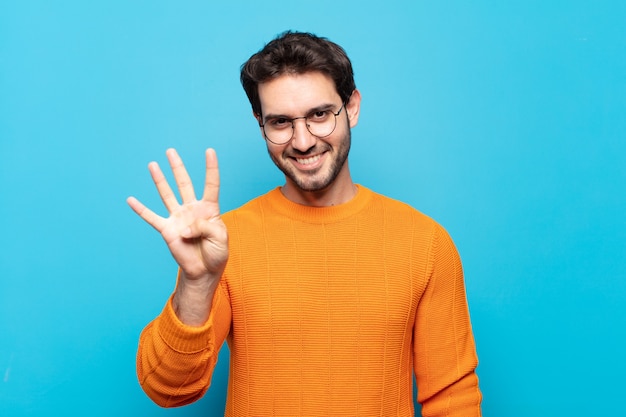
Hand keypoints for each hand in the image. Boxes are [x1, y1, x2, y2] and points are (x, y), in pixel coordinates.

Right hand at [127, 148, 227, 283]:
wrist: (204, 271)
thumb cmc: (217, 253)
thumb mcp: (220, 238)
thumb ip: (205, 227)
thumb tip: (185, 226)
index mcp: (209, 209)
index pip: (211, 184)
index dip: (211, 168)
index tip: (210, 151)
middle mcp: (192, 209)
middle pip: (184, 183)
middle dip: (177, 167)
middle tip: (171, 151)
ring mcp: (178, 218)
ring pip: (167, 195)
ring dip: (160, 180)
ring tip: (153, 165)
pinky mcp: (167, 230)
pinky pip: (152, 218)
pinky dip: (141, 210)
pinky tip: (131, 200)